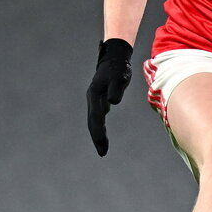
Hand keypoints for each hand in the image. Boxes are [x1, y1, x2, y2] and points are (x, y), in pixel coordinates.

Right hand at [86, 39, 132, 155]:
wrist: (114, 58)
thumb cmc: (118, 68)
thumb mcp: (120, 77)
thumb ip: (116, 89)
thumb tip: (112, 102)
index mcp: (95, 95)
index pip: (96, 118)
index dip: (98, 133)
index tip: (102, 146)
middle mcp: (92, 99)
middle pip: (92, 122)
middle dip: (97, 138)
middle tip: (103, 153)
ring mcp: (95, 99)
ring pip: (94, 120)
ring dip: (97, 134)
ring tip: (102, 148)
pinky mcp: (99, 99)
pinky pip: (98, 117)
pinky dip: (99, 126)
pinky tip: (102, 134)